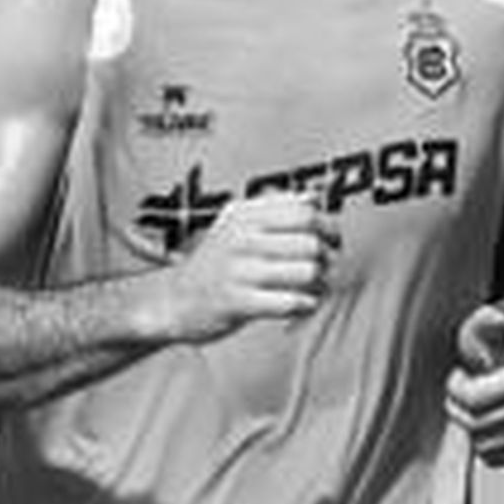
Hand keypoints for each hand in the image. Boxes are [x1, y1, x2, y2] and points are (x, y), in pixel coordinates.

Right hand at [165, 192, 338, 342]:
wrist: (171, 300)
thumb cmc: (213, 264)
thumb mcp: (234, 224)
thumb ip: (273, 208)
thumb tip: (313, 197)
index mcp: (244, 215)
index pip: (304, 211)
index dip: (327, 227)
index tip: (331, 240)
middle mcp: (240, 238)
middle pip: (311, 243)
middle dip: (326, 258)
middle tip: (322, 269)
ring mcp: (238, 271)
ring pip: (306, 272)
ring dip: (319, 283)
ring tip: (313, 288)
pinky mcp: (237, 303)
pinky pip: (291, 302)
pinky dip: (306, 305)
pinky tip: (302, 305)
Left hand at [445, 303, 503, 466]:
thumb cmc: (497, 332)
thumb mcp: (487, 319)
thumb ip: (490, 320)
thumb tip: (500, 320)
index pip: (475, 402)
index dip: (455, 388)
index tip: (458, 372)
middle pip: (476, 427)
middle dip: (458, 407)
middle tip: (458, 387)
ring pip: (482, 446)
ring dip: (468, 423)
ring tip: (471, 401)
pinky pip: (492, 458)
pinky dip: (479, 442)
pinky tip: (482, 419)